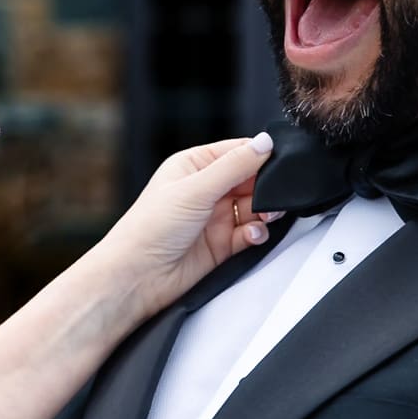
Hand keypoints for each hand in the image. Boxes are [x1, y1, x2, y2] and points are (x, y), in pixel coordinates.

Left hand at [88, 133, 274, 319]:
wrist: (137, 276)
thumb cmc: (149, 228)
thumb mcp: (195, 189)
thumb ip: (234, 166)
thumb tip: (265, 142)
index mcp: (193, 166)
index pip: (236, 152)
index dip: (259, 155)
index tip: (280, 161)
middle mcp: (204, 190)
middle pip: (250, 181)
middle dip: (267, 188)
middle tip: (275, 196)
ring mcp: (213, 218)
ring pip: (254, 208)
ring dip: (265, 212)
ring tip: (265, 216)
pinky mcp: (220, 245)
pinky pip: (249, 234)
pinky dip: (256, 234)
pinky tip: (252, 235)